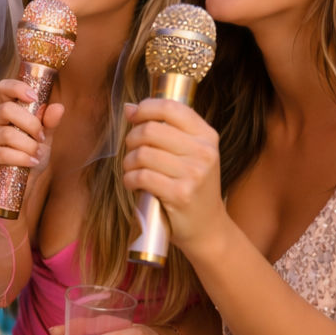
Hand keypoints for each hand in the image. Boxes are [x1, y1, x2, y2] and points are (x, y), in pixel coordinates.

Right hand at [0, 78, 63, 192]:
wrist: (24, 185)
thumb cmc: (31, 156)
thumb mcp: (44, 138)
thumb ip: (50, 122)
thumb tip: (58, 107)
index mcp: (4, 109)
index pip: (4, 88)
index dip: (17, 88)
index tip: (33, 97)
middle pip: (6, 109)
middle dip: (30, 123)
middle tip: (42, 137)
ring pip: (7, 133)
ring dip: (28, 145)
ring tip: (38, 154)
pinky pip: (2, 153)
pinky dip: (21, 157)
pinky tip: (32, 162)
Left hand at [122, 98, 223, 252]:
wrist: (207, 227)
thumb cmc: (192, 186)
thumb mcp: (190, 154)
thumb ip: (164, 129)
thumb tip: (129, 108)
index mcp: (207, 136)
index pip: (170, 107)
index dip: (145, 108)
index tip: (133, 117)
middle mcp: (204, 152)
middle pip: (150, 130)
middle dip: (132, 139)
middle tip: (132, 152)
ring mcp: (194, 174)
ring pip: (142, 153)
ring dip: (128, 163)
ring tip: (133, 171)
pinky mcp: (180, 194)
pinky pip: (141, 176)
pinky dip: (129, 179)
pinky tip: (133, 184)